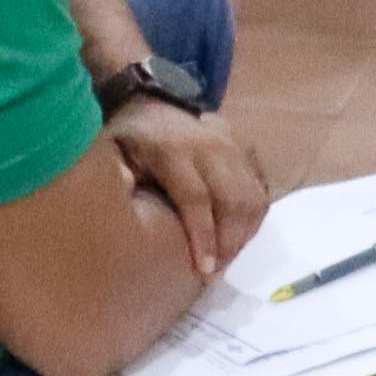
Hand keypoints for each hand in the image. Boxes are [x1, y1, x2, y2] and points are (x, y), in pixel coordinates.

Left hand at [102, 99, 273, 270]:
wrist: (153, 102)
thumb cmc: (129, 140)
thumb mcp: (114, 156)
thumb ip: (123, 187)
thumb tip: (131, 227)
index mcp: (171, 148)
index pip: (196, 198)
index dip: (203, 236)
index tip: (204, 270)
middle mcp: (208, 145)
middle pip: (231, 201)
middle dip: (228, 243)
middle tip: (216, 274)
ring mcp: (232, 145)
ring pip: (252, 197)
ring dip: (244, 235)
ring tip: (226, 261)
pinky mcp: (245, 149)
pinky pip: (261, 189)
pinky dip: (254, 219)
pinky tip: (239, 239)